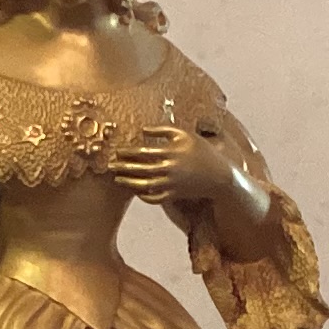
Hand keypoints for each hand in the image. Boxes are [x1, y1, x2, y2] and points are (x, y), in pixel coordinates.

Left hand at [110, 124, 240, 208]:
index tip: (117, 151)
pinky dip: (143, 195)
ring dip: (128, 182)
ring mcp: (171, 184)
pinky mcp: (174, 195)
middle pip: (140, 168)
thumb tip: (142, 130)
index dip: (128, 152)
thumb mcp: (185, 134)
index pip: (143, 151)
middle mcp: (169, 168)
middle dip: (123, 167)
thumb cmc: (201, 150)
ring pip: (144, 185)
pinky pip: (154, 198)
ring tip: (117, 179)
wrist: (219, 175)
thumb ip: (164, 129)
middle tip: (109, 165)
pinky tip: (136, 191)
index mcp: (171, 152)